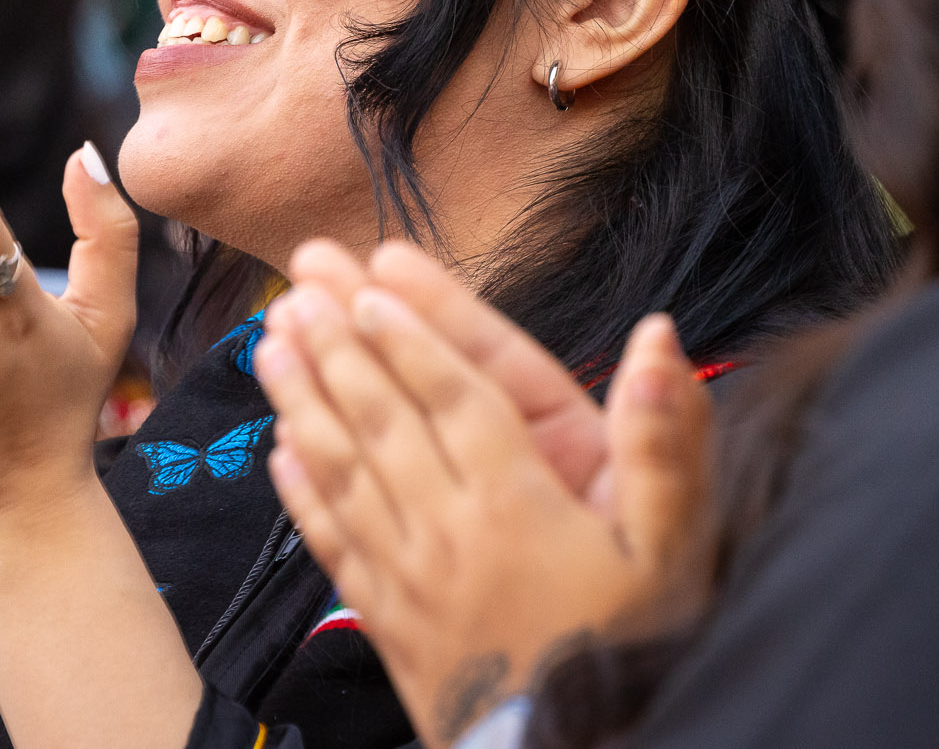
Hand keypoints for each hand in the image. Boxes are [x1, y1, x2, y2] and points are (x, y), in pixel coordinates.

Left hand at [256, 284, 714, 748]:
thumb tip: (660, 336)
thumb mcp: (671, 551)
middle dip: (338, 348)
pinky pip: (333, 543)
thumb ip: (662, 444)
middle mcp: (450, 529)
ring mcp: (409, 577)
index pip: (454, 397)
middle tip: (298, 287)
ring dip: (303, 402)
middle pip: (383, 420)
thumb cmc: (630, 653)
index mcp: (516, 501)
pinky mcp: (388, 621)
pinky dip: (302, 494)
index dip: (411, 337)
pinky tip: (279, 453)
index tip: (368, 285)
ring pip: (344, 471)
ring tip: (267, 344)